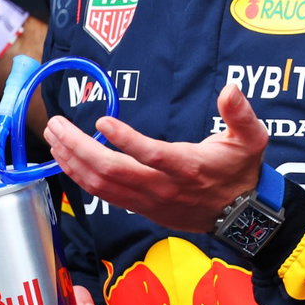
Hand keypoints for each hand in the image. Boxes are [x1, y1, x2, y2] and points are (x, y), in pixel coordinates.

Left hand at [44, 83, 266, 231]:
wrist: (241, 216)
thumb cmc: (242, 170)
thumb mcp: (251, 139)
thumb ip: (240, 114)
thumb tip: (230, 89)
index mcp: (187, 167)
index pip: (151, 155)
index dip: (125, 140)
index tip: (101, 121)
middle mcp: (163, 187)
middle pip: (112, 171)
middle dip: (79, 148)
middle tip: (56, 124)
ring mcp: (149, 201)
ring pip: (102, 186)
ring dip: (73, 162)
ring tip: (53, 138)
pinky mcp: (141, 208)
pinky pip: (104, 195)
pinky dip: (81, 177)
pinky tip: (67, 161)